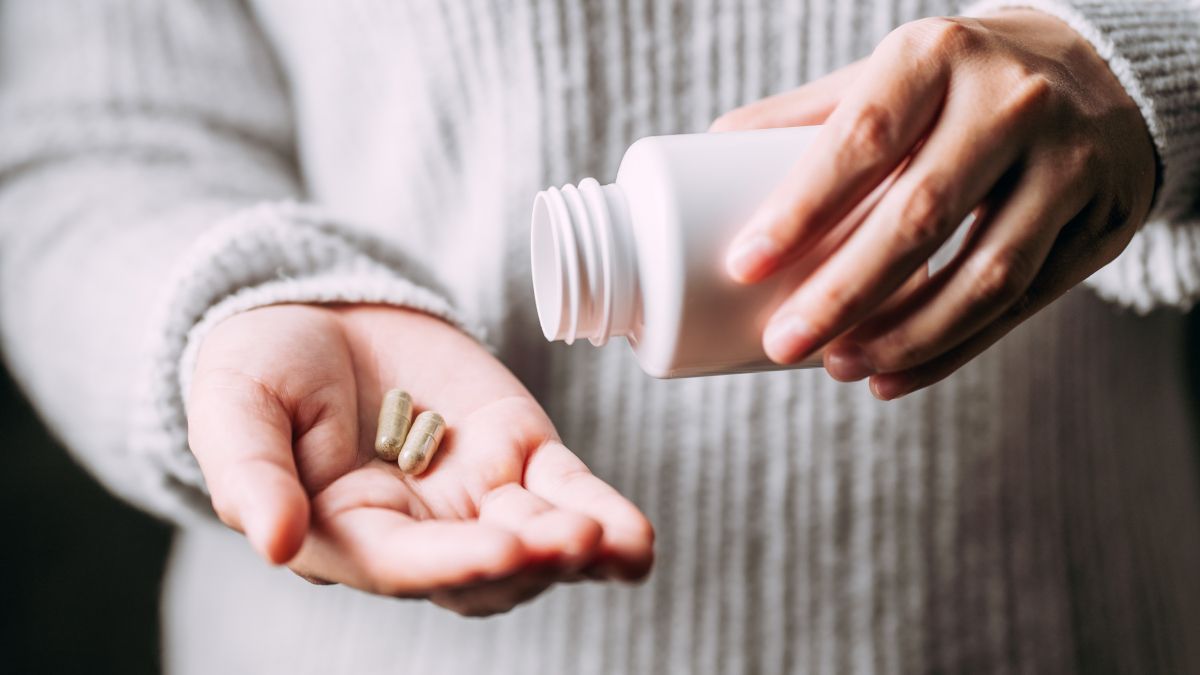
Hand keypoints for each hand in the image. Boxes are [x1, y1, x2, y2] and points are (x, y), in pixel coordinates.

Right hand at [187, 304, 653, 615]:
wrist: (319, 310)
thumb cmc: (264, 365)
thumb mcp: (235, 407)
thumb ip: (251, 473)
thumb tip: (273, 542)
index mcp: (346, 533)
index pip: (404, 565)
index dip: (454, 564)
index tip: (502, 550)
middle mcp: (419, 531)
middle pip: (482, 570)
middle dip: (530, 560)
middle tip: (573, 540)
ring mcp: (476, 495)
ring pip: (534, 541)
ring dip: (576, 548)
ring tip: (611, 540)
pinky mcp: (520, 453)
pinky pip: (567, 493)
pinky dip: (604, 516)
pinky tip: (634, 541)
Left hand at [713, 10, 1154, 398]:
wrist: (1098, 70)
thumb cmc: (956, 81)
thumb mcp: (888, 73)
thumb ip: (806, 115)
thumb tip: (704, 146)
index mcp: (937, 55)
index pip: (861, 138)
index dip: (800, 209)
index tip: (743, 266)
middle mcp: (1012, 102)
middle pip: (920, 216)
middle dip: (843, 295)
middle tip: (783, 343)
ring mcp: (1068, 163)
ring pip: (983, 275)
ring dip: (903, 337)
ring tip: (838, 366)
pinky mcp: (1099, 224)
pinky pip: (1023, 305)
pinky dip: (953, 352)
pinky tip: (895, 377)